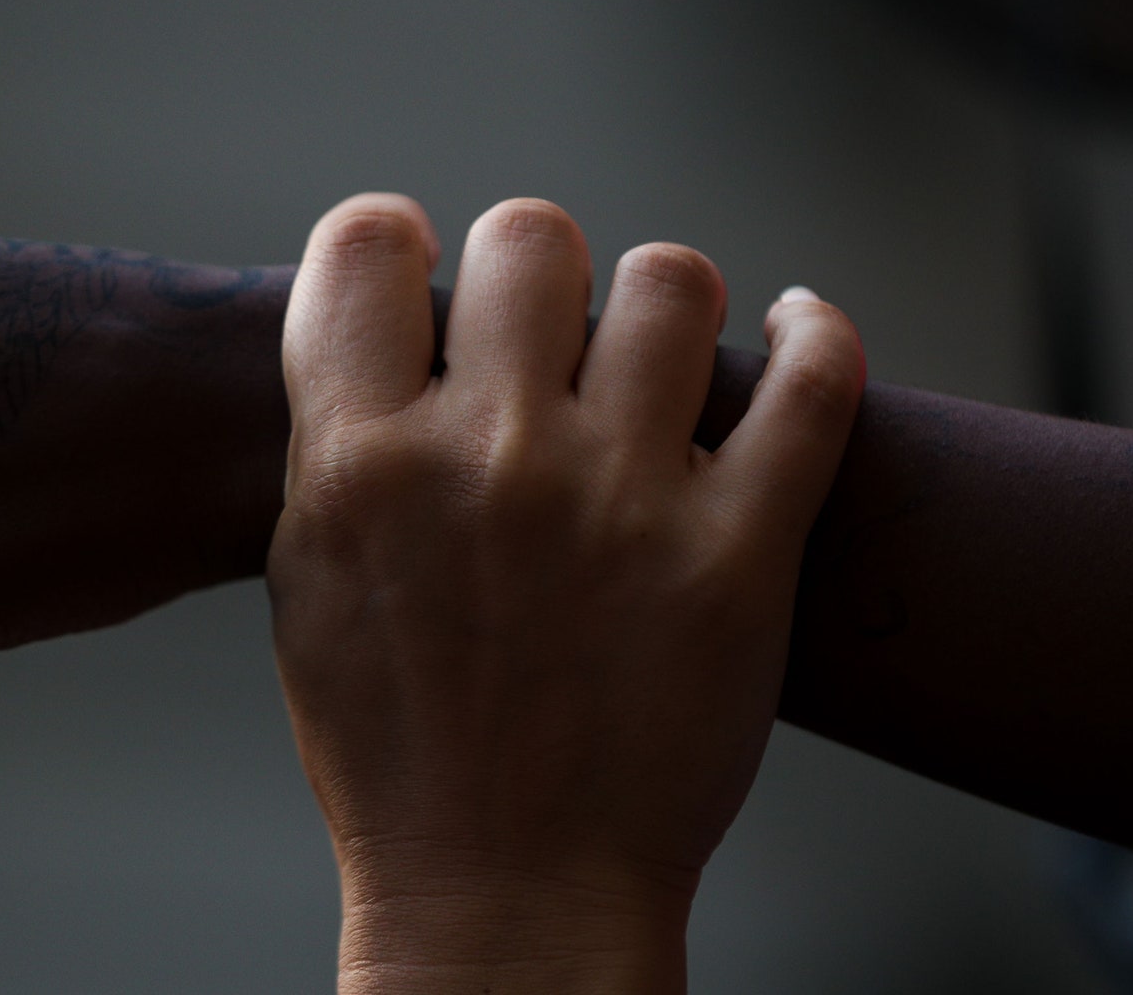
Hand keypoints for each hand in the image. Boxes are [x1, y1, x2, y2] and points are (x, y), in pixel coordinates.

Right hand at [268, 195, 864, 993]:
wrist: (509, 895)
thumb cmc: (398, 754)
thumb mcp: (316, 588)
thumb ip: (345, 444)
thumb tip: (398, 329)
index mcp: (362, 466)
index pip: (365, 243)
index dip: (396, 241)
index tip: (425, 281)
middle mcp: (489, 461)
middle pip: (531, 236)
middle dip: (536, 274)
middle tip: (546, 342)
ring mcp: (624, 501)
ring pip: (672, 284)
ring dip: (663, 308)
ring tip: (656, 361)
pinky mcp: (742, 552)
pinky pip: (814, 381)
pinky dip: (816, 335)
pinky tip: (797, 328)